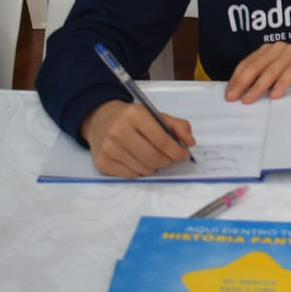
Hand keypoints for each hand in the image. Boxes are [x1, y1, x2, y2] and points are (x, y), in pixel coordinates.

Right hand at [80, 100, 195, 177]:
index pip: (162, 140)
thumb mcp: (155, 115)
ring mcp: (108, 149)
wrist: (100, 119)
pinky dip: (140, 171)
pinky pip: (131, 175)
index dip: (177, 151)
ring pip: (144, 169)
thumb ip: (178, 126)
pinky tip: (138, 160)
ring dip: (155, 166)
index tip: (184, 154)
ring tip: (152, 156)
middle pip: (154, 158)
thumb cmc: (132, 118)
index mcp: (134, 115)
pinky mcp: (102, 163)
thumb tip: (190, 143)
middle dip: (168, 161)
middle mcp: (118, 132)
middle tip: (170, 158)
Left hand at [225, 42, 290, 102]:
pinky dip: (281, 84)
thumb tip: (241, 92)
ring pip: (271, 69)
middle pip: (256, 65)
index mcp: (269, 50)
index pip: (247, 63)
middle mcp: (279, 47)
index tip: (228, 93)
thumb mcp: (279, 75)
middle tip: (233, 98)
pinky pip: (290, 72)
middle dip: (242, 83)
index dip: (236, 78)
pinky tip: (274, 95)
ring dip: (258, 86)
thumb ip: (263, 78)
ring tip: (249, 99)